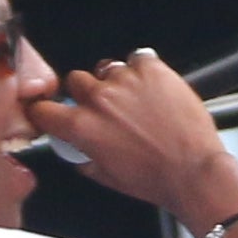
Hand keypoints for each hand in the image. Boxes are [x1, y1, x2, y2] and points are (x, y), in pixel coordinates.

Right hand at [31, 47, 237, 236]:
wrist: (193, 172)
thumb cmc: (156, 178)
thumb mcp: (107, 177)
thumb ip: (84, 158)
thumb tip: (77, 152)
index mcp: (82, 127)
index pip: (44, 109)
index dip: (47, 110)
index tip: (53, 111)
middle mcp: (100, 99)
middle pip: (76, 80)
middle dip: (86, 93)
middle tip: (106, 108)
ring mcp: (125, 81)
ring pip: (107, 68)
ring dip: (115, 81)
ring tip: (135, 101)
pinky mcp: (151, 69)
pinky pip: (138, 59)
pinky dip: (143, 71)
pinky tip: (153, 90)